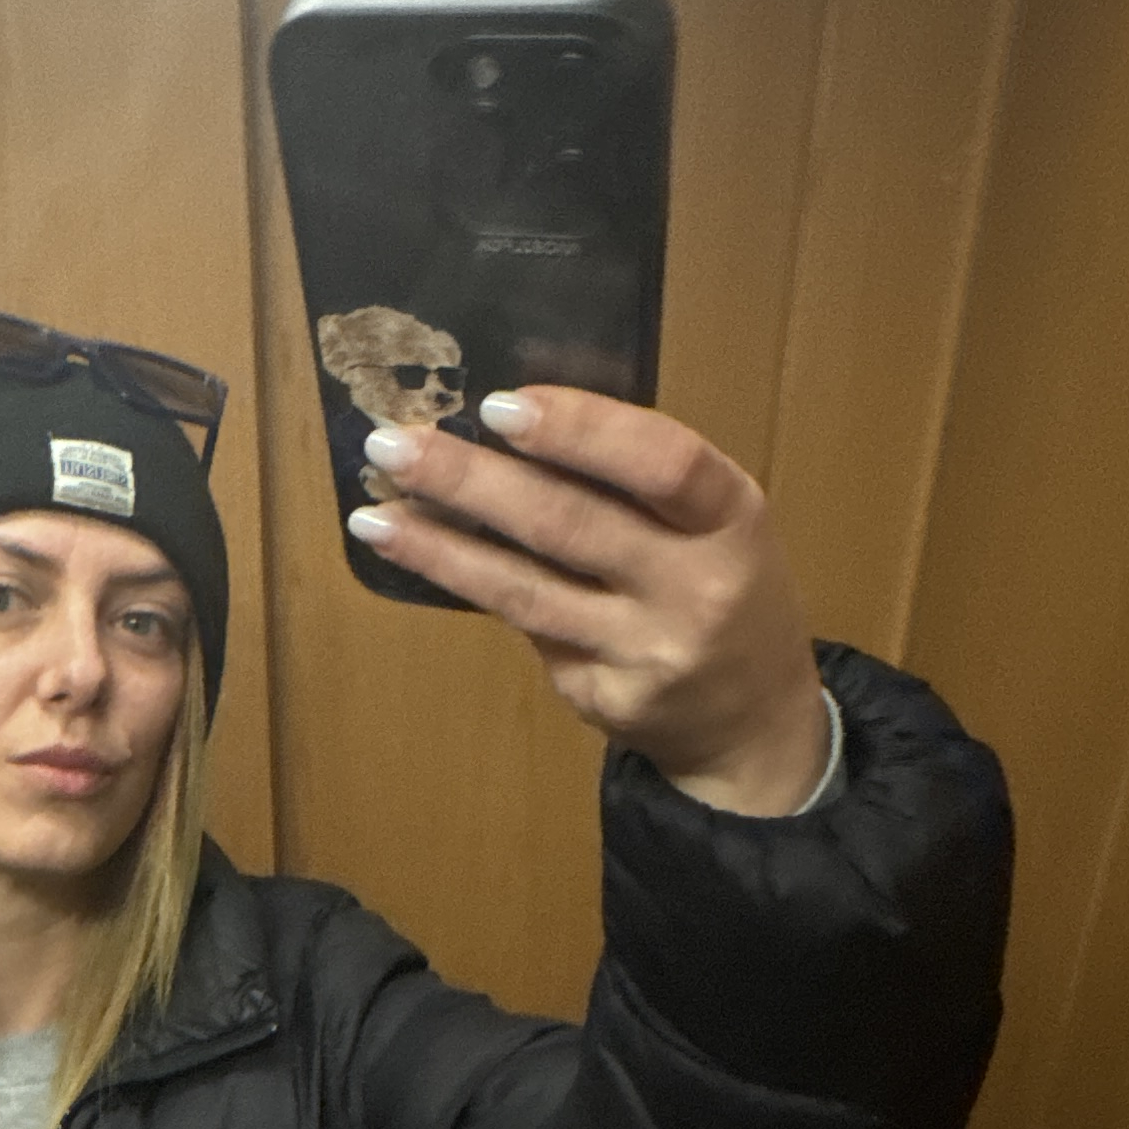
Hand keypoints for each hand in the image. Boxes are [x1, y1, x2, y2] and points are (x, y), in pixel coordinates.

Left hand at [349, 383, 829, 815]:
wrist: (754, 722)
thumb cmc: (722, 587)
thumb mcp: (715, 522)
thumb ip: (637, 482)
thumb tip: (509, 425)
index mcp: (733, 520)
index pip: (661, 462)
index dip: (579, 430)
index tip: (497, 406)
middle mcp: (695, 590)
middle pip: (570, 525)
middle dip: (472, 481)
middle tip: (395, 445)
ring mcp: (646, 653)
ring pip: (526, 592)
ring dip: (440, 548)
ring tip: (374, 514)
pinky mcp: (602, 698)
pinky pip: (527, 630)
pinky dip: (470, 588)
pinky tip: (422, 556)